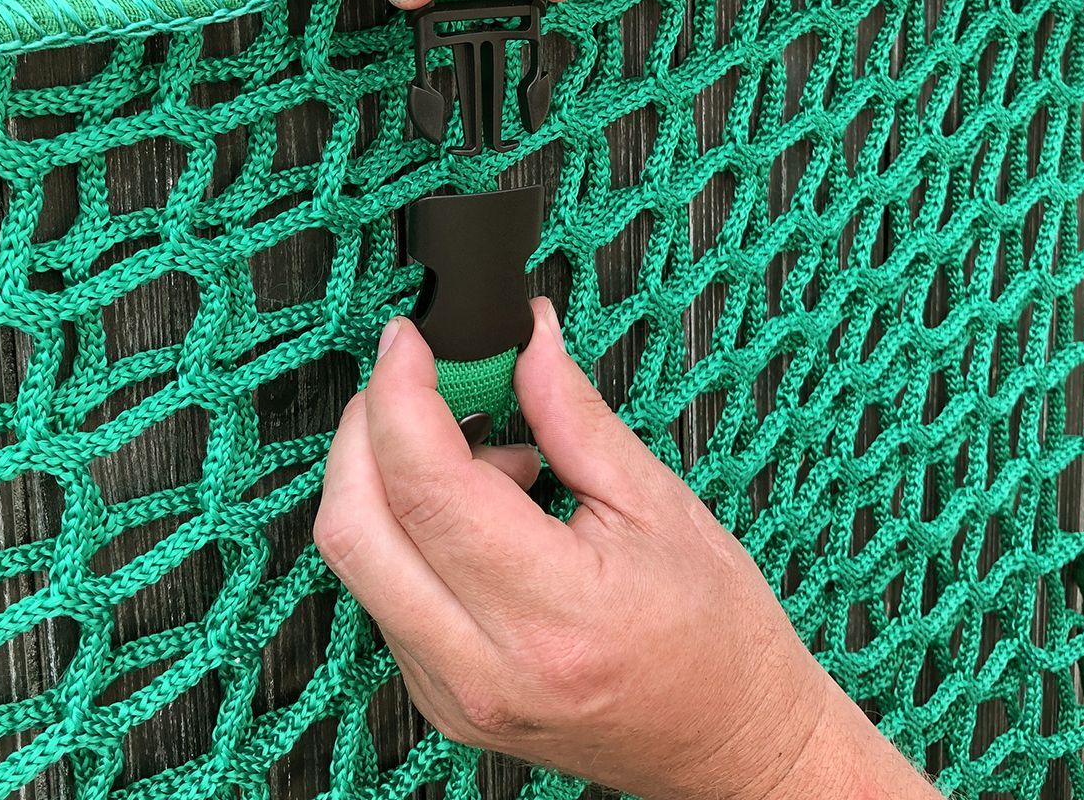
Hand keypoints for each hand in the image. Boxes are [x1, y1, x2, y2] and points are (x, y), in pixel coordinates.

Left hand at [314, 301, 940, 799]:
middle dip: (364, 429)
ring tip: (486, 458)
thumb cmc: (715, 634)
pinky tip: (479, 510)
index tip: (408, 341)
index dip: (400, 394)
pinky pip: (383, 590)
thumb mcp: (657, 502)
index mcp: (551, 611)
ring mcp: (449, 692)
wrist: (728, 745)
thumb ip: (572, 414)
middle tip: (413, 379)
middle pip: (355, 526)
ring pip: (358, 558)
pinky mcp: (438, 698)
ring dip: (387, 478)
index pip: (427, 486)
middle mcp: (482, 665)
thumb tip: (525, 339)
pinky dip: (406, 526)